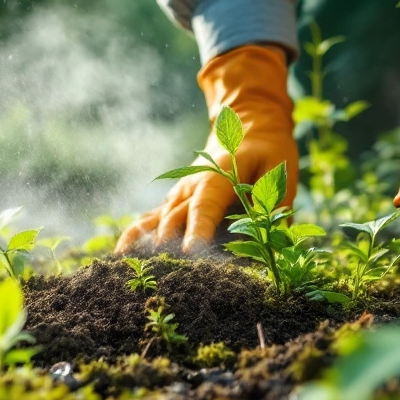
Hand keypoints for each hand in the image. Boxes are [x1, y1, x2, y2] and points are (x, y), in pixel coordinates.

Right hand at [116, 45, 296, 252]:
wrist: (248, 125)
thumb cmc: (267, 151)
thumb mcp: (278, 173)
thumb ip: (272, 206)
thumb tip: (271, 240)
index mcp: (217, 178)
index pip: (204, 207)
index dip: (197, 229)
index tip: (190, 252)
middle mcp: (190, 186)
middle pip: (173, 218)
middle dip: (168, 246)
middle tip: (164, 275)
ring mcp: (178, 193)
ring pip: (155, 219)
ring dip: (144, 242)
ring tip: (127, 266)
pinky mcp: (174, 200)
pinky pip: (150, 218)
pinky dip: (136, 234)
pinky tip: (121, 255)